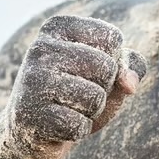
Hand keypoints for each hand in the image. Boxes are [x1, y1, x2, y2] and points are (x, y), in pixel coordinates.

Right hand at [2, 16, 146, 158]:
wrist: (32, 131)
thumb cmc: (76, 92)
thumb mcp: (108, 72)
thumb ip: (130, 65)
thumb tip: (129, 83)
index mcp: (57, 27)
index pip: (113, 38)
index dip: (114, 63)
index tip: (89, 70)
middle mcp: (40, 48)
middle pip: (107, 67)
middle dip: (104, 89)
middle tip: (79, 94)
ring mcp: (32, 81)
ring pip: (95, 98)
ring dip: (92, 112)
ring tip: (69, 108)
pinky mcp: (29, 114)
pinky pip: (79, 125)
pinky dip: (78, 131)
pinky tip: (58, 126)